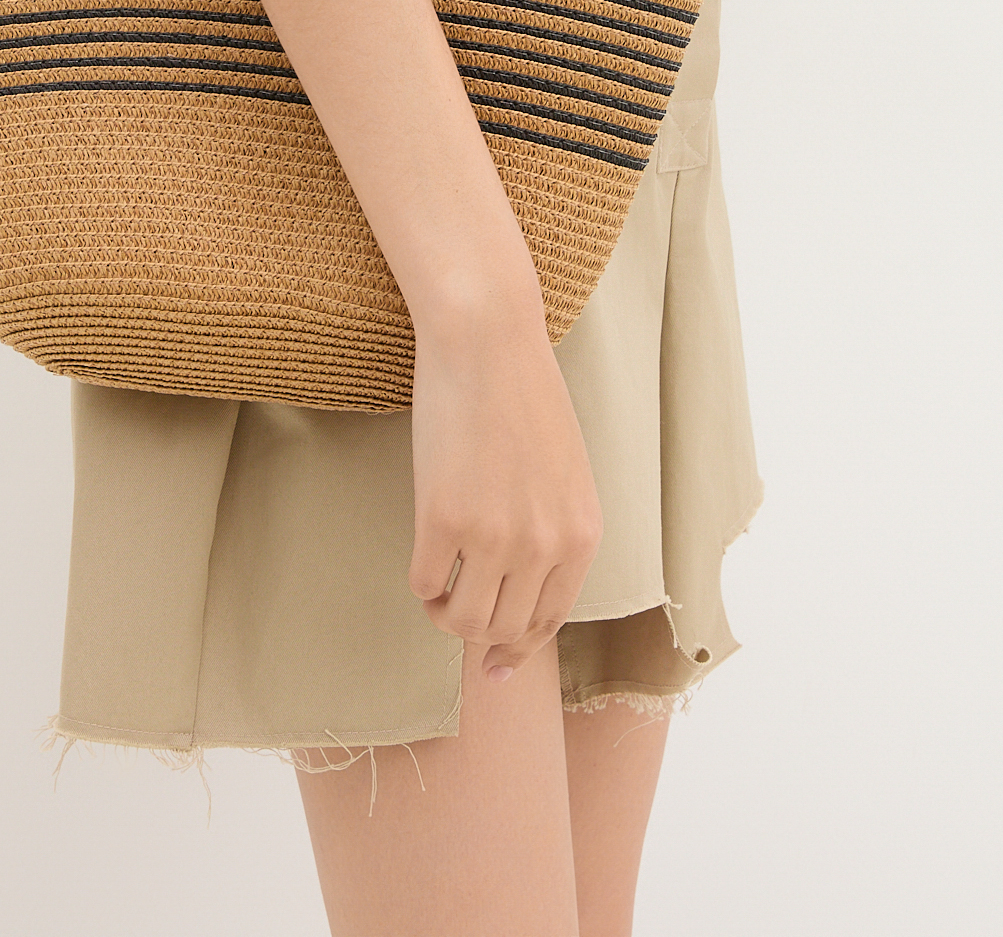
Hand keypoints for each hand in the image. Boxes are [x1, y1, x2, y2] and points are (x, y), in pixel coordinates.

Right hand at [407, 285, 602, 681]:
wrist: (489, 340)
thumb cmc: (524, 394)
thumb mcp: (563, 471)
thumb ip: (553, 529)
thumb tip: (524, 587)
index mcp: (582, 536)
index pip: (550, 621)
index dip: (518, 647)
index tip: (494, 663)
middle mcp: (544, 547)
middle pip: (504, 629)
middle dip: (477, 630)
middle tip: (455, 606)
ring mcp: (493, 537)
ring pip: (463, 619)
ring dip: (444, 612)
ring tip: (437, 585)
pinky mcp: (443, 518)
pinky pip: (423, 583)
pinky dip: (420, 581)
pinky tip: (423, 553)